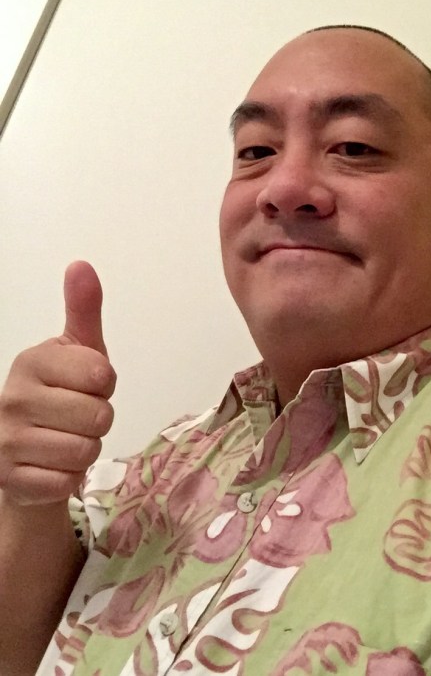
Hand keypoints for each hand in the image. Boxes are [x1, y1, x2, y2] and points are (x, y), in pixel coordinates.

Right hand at [0, 262, 116, 505]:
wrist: (29, 449)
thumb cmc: (62, 392)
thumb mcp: (78, 350)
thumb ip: (83, 310)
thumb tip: (82, 265)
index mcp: (31, 361)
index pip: (101, 374)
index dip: (105, 383)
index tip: (89, 384)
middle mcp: (12, 399)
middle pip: (98, 416)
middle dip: (99, 419)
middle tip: (78, 415)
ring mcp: (6, 442)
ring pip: (85, 451)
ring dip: (86, 450)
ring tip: (67, 438)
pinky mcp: (11, 481)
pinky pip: (66, 482)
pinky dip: (69, 477)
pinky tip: (53, 464)